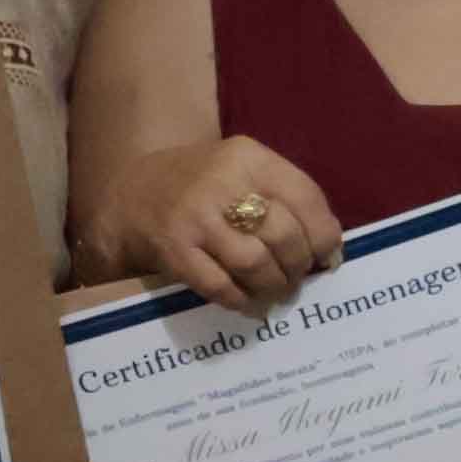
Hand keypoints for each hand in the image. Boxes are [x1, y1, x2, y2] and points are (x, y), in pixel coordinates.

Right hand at [79, 136, 341, 308]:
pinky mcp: (173, 249)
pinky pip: (218, 284)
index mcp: (249, 158)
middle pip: (283, 235)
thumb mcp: (243, 169)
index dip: (324, 235)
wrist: (130, 193)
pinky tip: (248, 303)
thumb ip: (285, 197)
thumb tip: (330, 250)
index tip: (327, 257)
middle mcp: (223, 183)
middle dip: (298, 266)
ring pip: (254, 263)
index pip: (306, 197)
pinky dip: (240, 300)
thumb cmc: (202, 184)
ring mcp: (195, 218)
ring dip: (273, 285)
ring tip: (276, 291)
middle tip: (297, 278)